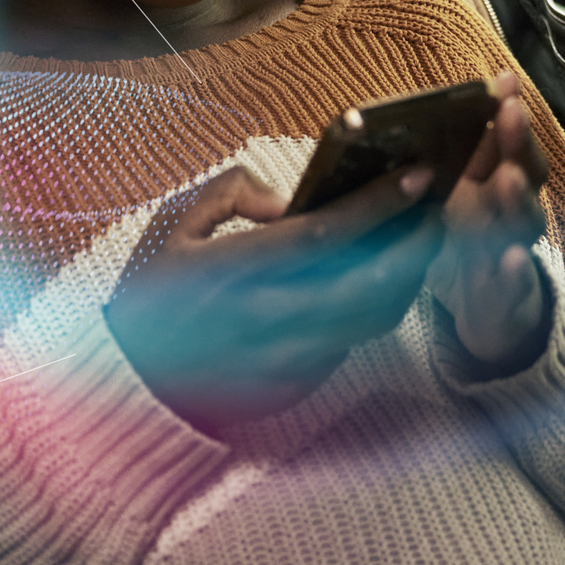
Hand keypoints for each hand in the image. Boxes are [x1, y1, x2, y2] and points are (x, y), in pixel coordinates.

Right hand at [105, 163, 441, 435]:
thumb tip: (290, 200)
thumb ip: (231, 193)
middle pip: (366, 284)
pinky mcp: (294, 387)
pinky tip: (383, 281)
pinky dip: (374, 310)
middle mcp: (262, 320)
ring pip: (371, 320)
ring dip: (406, 278)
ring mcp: (282, 360)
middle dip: (414, 244)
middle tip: (436, 210)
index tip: (418, 176)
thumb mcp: (174, 224)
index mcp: (230, 271)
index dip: (379, 204)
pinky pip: (351, 344)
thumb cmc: (153, 292)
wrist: (128, 380)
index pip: (325, 235)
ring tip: (419, 241)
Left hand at [426, 72, 551, 376]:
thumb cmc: (473, 238)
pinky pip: (513, 281)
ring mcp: (515, 249)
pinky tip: (509, 257)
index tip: (504, 80)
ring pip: (525, 222)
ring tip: (507, 177)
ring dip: (519, 198)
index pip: (513, 141)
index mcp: (501, 181)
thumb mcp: (463, 192)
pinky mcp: (507, 293)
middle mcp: (515, 210)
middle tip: (511, 112)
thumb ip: (463, 152)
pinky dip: (514, 271)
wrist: (492, 308)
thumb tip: (442, 102)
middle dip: (518, 142)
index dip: (511, 110)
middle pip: (526, 172)